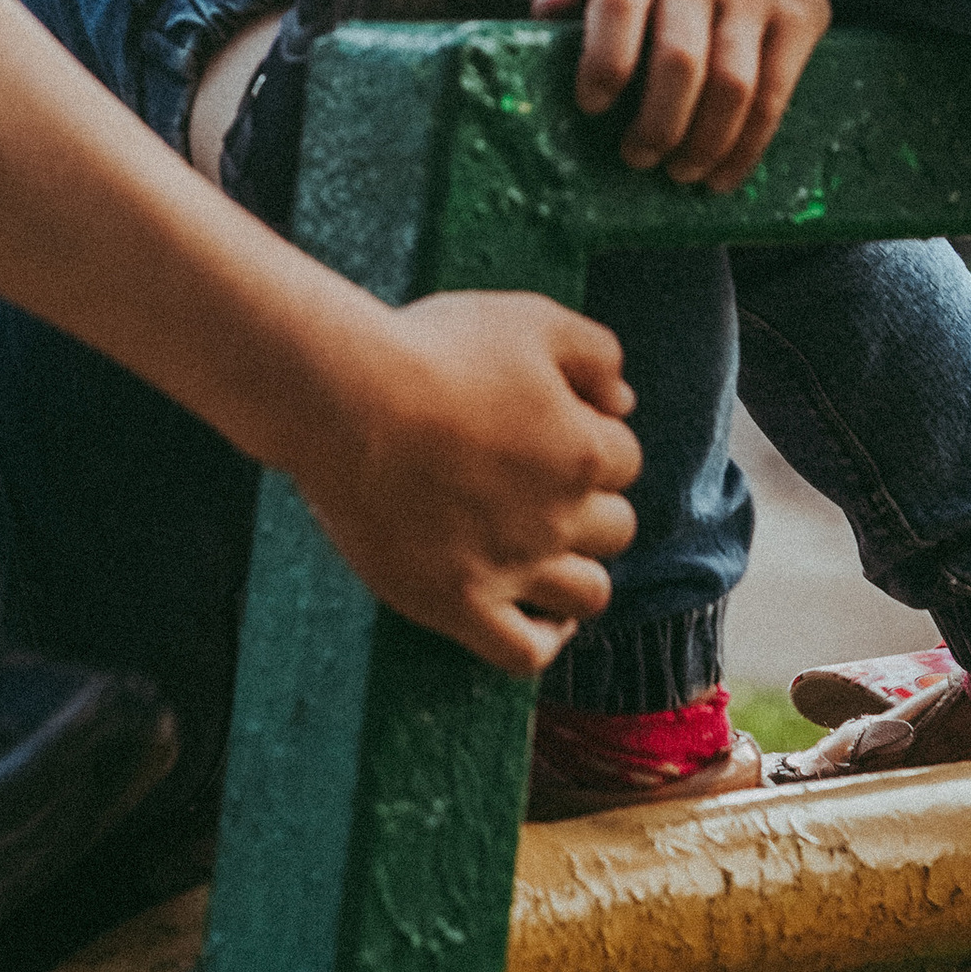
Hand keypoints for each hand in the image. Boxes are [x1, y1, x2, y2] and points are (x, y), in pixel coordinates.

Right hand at [292, 288, 639, 676]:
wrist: (346, 400)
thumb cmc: (434, 349)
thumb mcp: (529, 318)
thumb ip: (596, 352)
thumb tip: (624, 399)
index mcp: (584, 450)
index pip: (624, 458)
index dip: (591, 436)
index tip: (548, 424)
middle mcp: (560, 518)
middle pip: (615, 527)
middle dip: (590, 503)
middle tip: (538, 482)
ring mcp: (512, 569)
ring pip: (589, 594)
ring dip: (578, 570)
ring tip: (545, 549)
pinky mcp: (460, 605)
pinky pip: (526, 653)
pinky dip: (544, 639)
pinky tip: (537, 615)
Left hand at [530, 0, 829, 192]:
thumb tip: (543, 11)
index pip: (618, 5)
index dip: (604, 62)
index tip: (591, 106)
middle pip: (679, 59)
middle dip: (657, 124)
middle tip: (637, 159)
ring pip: (733, 84)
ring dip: (704, 143)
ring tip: (679, 174)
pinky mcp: (797, 18)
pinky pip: (775, 95)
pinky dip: (747, 147)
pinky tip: (721, 177)